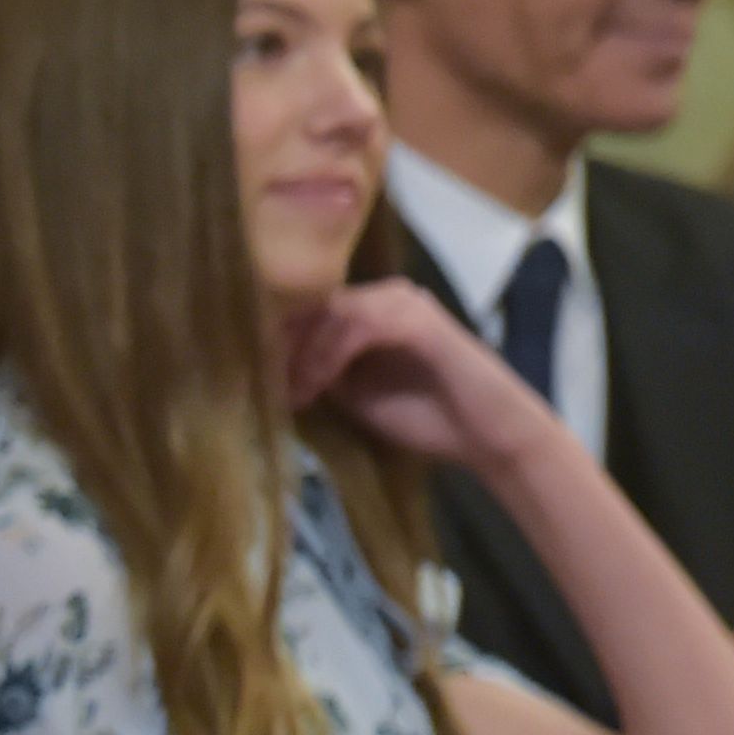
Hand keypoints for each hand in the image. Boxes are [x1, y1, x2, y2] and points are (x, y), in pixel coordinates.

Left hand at [284, 283, 571, 480]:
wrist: (487, 437)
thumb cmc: (424, 418)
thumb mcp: (352, 394)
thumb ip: (317, 372)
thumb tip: (266, 370)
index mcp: (366, 311)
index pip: (305, 311)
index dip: (272, 341)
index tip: (246, 379)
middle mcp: (382, 297)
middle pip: (310, 305)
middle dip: (279, 345)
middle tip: (258, 385)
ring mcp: (401, 303)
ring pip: (328, 313)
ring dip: (301, 354)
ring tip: (290, 393)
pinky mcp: (417, 319)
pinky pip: (356, 325)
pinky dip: (328, 356)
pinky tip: (316, 386)